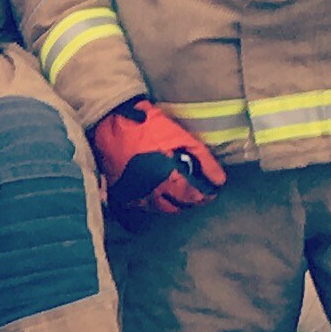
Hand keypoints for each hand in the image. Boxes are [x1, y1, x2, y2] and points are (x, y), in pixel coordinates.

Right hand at [92, 101, 228, 225]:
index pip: (192, 196)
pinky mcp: (123, 193)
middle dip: (189, 201)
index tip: (211, 192)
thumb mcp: (179, 136)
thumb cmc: (148, 125)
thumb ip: (203, 159)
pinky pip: (143, 206)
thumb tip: (220, 180)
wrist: (110, 122)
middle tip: (196, 192)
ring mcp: (136, 195)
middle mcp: (152, 192)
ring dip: (172, 203)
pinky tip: (158, 191)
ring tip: (178, 191)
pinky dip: (154, 202)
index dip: (204, 195)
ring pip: (160, 209)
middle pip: (177, 206)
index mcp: (168, 178)